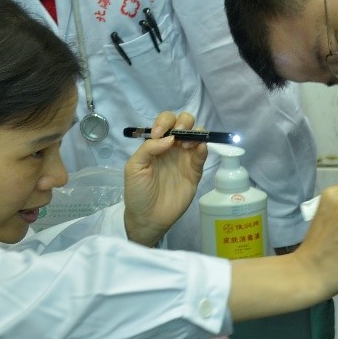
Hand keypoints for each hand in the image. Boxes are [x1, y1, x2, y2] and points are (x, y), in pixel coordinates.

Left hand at [123, 111, 206, 245]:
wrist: (148, 217)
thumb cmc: (138, 191)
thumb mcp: (134, 167)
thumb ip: (148, 149)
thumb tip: (169, 138)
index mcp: (156, 143)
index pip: (165, 121)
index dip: (165, 122)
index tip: (159, 134)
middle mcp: (172, 147)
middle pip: (184, 123)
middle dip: (183, 123)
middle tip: (178, 136)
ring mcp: (185, 158)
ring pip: (197, 135)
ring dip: (195, 133)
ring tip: (186, 145)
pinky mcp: (195, 171)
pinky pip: (202, 155)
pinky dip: (203, 148)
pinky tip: (199, 149)